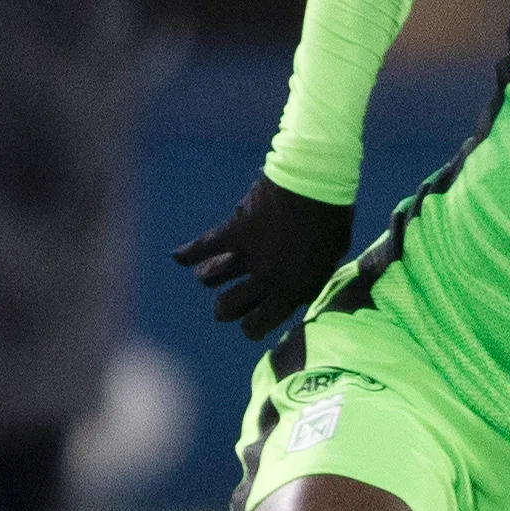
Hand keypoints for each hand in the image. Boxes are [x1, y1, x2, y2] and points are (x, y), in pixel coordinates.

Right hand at [173, 175, 354, 338]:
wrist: (316, 183)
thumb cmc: (331, 218)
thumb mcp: (330, 258)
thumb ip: (311, 277)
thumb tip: (301, 290)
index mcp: (295, 289)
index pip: (260, 323)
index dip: (251, 327)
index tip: (247, 326)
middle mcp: (268, 279)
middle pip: (228, 306)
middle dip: (224, 308)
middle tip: (224, 306)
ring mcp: (249, 256)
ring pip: (210, 278)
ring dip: (209, 276)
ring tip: (210, 273)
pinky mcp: (235, 232)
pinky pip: (202, 247)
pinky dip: (188, 252)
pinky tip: (178, 257)